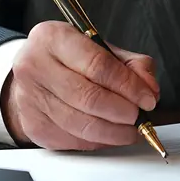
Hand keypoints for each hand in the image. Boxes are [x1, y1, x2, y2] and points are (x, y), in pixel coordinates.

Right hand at [1, 21, 159, 149]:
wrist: (29, 71)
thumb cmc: (67, 58)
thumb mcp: (99, 47)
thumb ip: (130, 63)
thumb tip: (149, 88)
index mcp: (54, 38)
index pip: (98, 65)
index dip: (128, 86)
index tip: (147, 98)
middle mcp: (35, 66)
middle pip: (89, 98)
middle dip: (123, 112)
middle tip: (140, 116)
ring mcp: (30, 98)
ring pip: (81, 125)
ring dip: (114, 132)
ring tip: (131, 130)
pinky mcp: (32, 126)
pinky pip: (72, 141)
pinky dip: (97, 142)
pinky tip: (109, 135)